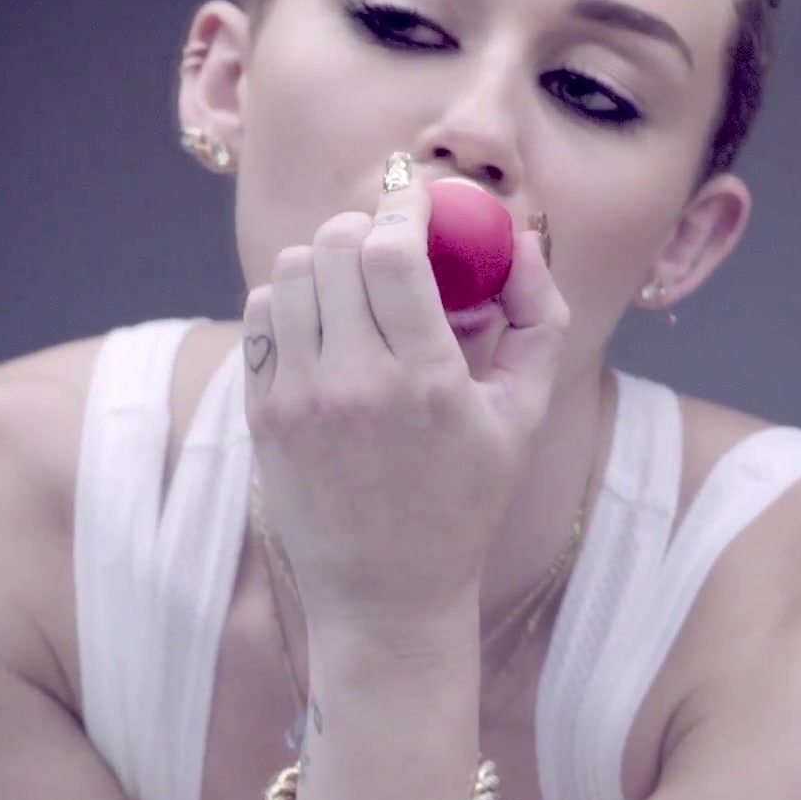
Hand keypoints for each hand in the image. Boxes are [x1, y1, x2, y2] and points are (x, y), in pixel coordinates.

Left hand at [240, 153, 567, 643]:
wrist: (387, 594)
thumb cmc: (466, 502)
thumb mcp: (524, 415)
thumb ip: (539, 318)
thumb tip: (523, 239)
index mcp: (425, 382)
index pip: (391, 253)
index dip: (403, 211)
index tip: (418, 205)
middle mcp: (352, 385)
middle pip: (334, 248)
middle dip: (365, 230)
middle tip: (390, 247)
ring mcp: (297, 400)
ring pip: (290, 273)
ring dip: (326, 263)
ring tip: (356, 289)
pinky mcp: (262, 414)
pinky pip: (261, 316)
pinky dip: (292, 301)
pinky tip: (324, 326)